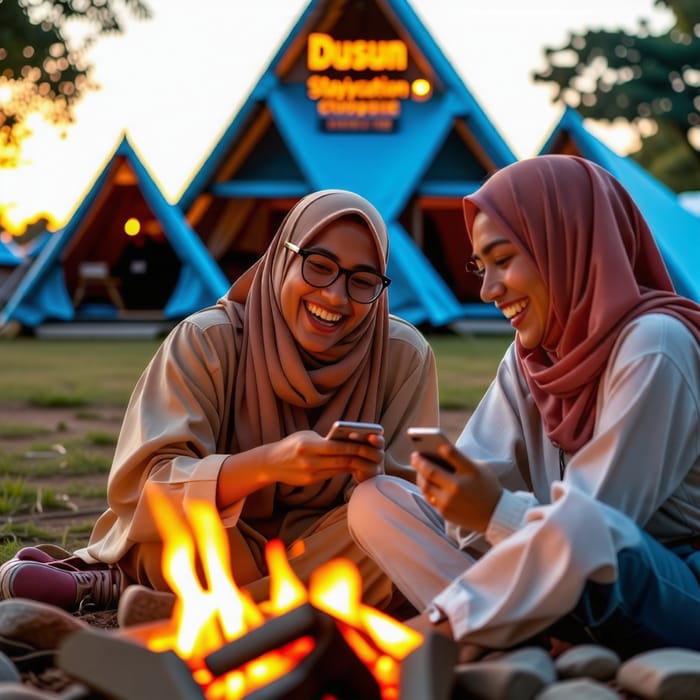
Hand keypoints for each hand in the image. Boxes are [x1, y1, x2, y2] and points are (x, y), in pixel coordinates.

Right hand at [268, 430, 383, 484]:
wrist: (271, 463)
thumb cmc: (292, 444)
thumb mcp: (306, 436)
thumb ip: (324, 440)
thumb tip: (348, 440)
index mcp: (307, 446)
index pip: (337, 448)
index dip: (354, 446)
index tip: (368, 443)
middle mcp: (309, 462)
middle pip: (341, 461)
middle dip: (359, 457)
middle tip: (373, 454)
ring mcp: (310, 474)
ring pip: (339, 469)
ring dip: (354, 465)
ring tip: (366, 459)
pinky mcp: (311, 481)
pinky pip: (332, 475)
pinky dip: (343, 470)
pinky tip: (353, 465)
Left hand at [411, 441, 501, 532]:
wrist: (497, 516)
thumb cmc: (487, 488)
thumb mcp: (481, 468)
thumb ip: (462, 460)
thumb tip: (438, 452)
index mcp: (471, 472)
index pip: (452, 453)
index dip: (440, 446)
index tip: (430, 443)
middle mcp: (458, 487)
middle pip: (431, 471)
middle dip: (419, 462)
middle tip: (414, 456)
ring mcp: (450, 501)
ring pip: (425, 485)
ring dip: (419, 475)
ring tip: (417, 468)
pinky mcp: (445, 512)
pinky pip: (429, 497)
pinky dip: (425, 488)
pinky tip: (424, 481)